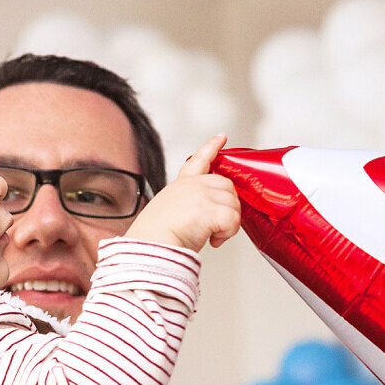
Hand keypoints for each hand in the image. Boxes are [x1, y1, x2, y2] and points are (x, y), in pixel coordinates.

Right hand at [125, 134, 240, 252]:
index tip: (221, 137)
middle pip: (226, 186)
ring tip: (212, 236)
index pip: (198, 160)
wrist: (151, 248)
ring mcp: (201, 195)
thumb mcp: (168, 213)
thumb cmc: (156, 239)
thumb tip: (208, 220)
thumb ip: (189, 208)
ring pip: (233, 204)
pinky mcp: (210, 209)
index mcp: (181, 186)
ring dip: (228, 224)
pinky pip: (233, 220)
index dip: (212, 147)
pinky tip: (214, 240)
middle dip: (228, 207)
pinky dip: (228, 234)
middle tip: (216, 226)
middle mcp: (192, 186)